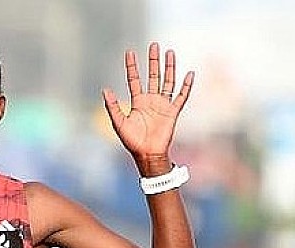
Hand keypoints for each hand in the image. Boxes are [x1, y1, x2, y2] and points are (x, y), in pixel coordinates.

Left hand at [103, 43, 193, 162]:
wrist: (147, 154)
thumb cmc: (132, 141)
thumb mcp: (119, 123)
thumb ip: (112, 106)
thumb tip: (105, 89)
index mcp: (138, 102)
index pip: (134, 80)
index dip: (132, 67)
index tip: (130, 52)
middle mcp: (151, 100)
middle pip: (153, 76)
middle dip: (153, 61)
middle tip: (154, 46)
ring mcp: (163, 105)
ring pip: (167, 82)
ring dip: (169, 68)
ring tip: (169, 52)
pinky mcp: (173, 112)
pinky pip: (181, 96)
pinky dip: (186, 86)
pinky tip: (189, 74)